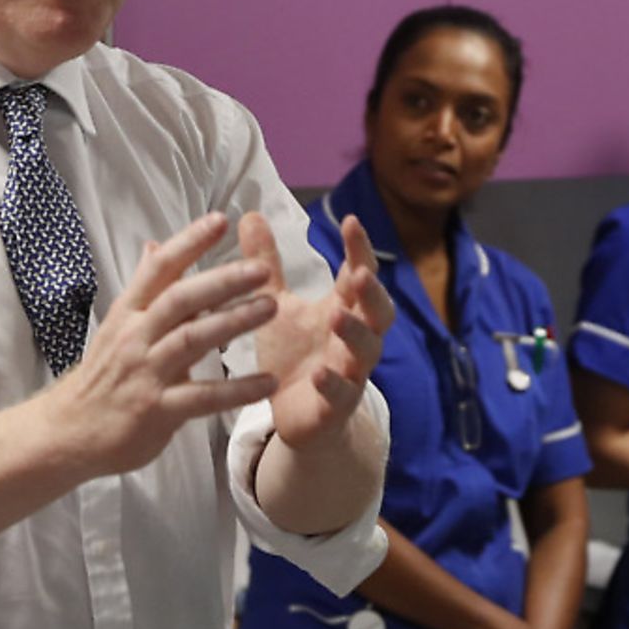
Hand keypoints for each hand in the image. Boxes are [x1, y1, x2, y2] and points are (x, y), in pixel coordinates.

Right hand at [46, 213, 278, 477]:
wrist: (66, 432)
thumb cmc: (101, 377)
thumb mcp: (117, 326)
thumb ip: (145, 290)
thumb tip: (154, 245)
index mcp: (129, 313)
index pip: (159, 268)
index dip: (189, 242)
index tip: (221, 219)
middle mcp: (135, 337)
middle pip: (180, 299)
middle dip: (222, 280)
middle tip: (261, 267)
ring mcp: (145, 372)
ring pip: (192, 340)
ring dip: (235, 322)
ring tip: (272, 308)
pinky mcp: (156, 409)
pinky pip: (203, 398)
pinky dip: (237, 390)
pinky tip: (269, 383)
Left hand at [239, 212, 395, 450]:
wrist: (295, 415)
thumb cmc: (293, 355)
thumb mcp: (276, 305)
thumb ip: (267, 264)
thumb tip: (249, 213)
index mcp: (343, 309)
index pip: (359, 274)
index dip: (359, 250)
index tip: (351, 221)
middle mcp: (354, 338)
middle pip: (379, 312)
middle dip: (373, 292)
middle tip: (360, 273)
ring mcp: (350, 372)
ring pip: (367, 351)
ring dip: (356, 333)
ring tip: (339, 316)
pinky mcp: (336, 406)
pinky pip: (343, 394)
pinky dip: (334, 384)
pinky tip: (321, 374)